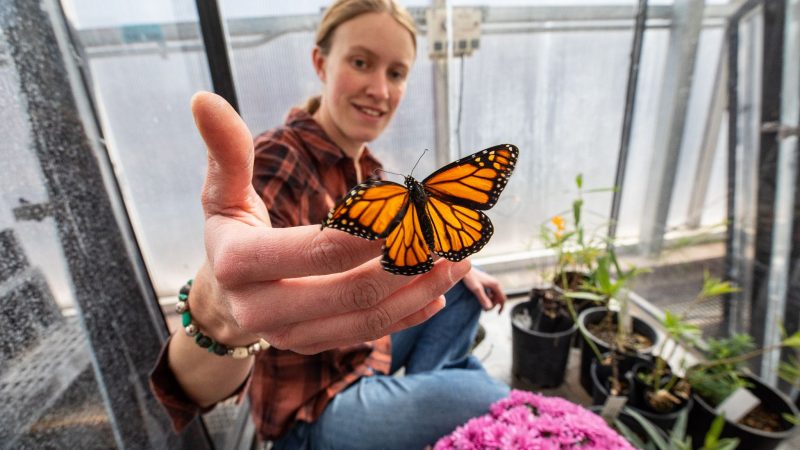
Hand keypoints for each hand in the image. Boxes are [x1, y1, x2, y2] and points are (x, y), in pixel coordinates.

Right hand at [189, 92, 470, 354]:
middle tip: (444, 237)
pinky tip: (438, 294)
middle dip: (404, 266)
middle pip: (349, 294)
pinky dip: (407, 316)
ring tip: (456, 263)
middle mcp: (263, 311)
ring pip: (366, 321)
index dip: (368, 233)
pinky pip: (367, 336)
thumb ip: (225, 152)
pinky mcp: (314, 346)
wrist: (224, 297)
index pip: (316, 250)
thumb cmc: (231, 234)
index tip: (410, 211)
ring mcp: (291, 336)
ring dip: (417, 292)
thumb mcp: (221, 194)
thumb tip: (205, 98)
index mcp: (240, 266)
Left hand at [461, 267, 506, 312]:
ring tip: (483, 305)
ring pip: (495, 295)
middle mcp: (495, 283)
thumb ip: (483, 299)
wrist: (465, 269)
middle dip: (494, 305)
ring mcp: (492, 282)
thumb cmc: (470, 278)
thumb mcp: (476, 289)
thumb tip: (489, 308)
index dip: (501, 307)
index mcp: (495, 285)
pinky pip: (491, 292)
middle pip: (499, 298)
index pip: (503, 298)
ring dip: (491, 301)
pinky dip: (488, 297)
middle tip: (484, 310)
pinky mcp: (487, 282)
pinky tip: (482, 298)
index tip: (498, 313)